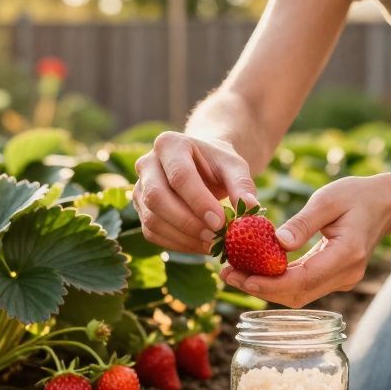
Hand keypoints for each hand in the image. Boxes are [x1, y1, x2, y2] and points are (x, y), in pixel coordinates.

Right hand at [132, 132, 258, 253]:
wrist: (202, 168)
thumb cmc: (218, 165)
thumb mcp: (234, 166)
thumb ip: (242, 185)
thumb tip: (251, 208)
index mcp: (169, 144)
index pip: (179, 176)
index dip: (199, 201)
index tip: (220, 222)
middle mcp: (146, 164)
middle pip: (157, 197)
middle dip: (187, 222)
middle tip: (215, 238)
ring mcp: (139, 189)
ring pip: (152, 220)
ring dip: (183, 238)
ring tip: (212, 245)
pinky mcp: (141, 211)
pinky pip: (153, 234)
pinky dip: (177, 245)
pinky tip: (200, 245)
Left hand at [222, 175, 390, 307]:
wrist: (386, 204)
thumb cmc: (357, 195)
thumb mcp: (328, 199)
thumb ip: (303, 222)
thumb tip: (276, 243)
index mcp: (347, 254)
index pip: (304, 279)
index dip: (270, 283)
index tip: (242, 278)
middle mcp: (346, 274)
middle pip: (298, 293)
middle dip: (261, 289)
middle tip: (227, 275)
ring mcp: (342, 280)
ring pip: (299, 294)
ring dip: (266, 288)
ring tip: (234, 274)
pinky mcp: (335, 278)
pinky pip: (304, 286)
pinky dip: (279, 282)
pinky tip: (255, 270)